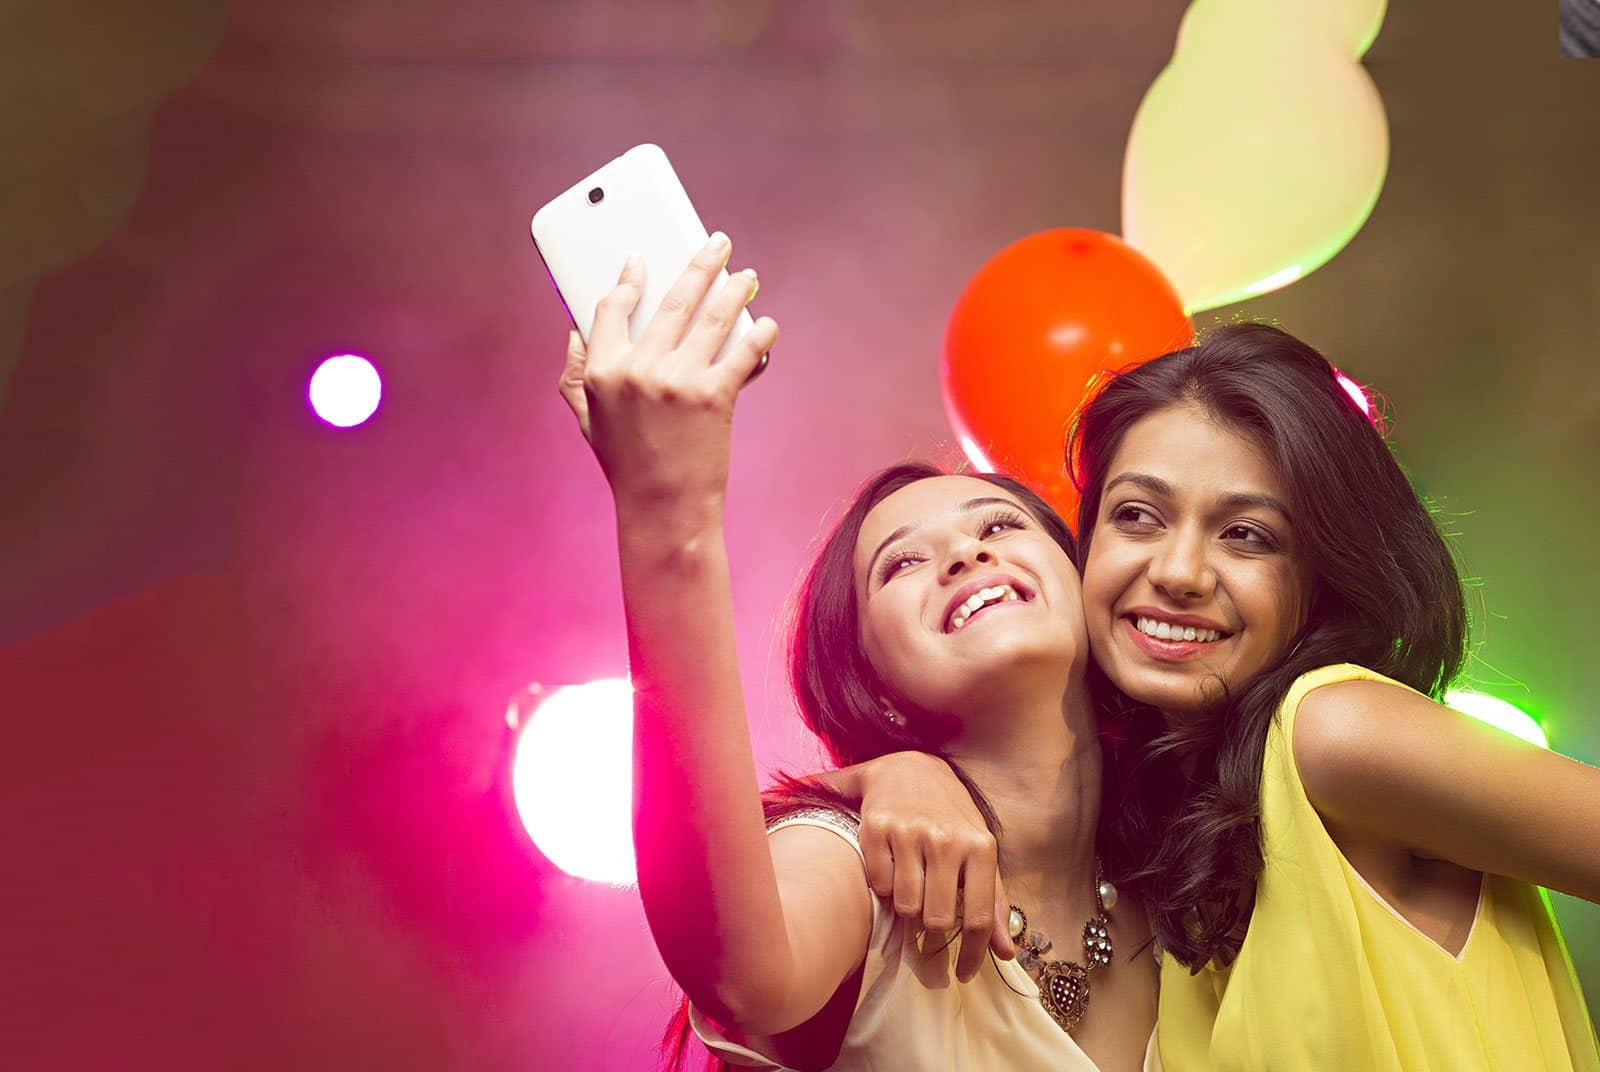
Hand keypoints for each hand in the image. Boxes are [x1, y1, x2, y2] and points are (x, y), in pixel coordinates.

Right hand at [558, 232, 778, 511]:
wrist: (664, 510)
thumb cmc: (626, 465)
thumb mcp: (588, 420)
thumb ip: (577, 374)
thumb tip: (576, 331)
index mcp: (604, 370)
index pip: (612, 307)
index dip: (628, 280)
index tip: (641, 260)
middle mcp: (640, 368)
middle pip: (673, 300)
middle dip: (700, 264)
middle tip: (718, 243)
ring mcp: (679, 380)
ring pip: (714, 318)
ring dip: (735, 290)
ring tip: (747, 275)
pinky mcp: (715, 396)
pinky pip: (744, 354)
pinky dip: (760, 335)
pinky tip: (767, 323)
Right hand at [856, 752, 1014, 980]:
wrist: (911, 768)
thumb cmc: (952, 818)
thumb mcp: (981, 851)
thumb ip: (994, 902)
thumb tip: (1006, 953)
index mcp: (980, 846)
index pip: (978, 916)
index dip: (972, 954)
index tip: (964, 975)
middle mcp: (946, 839)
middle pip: (936, 918)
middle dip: (932, 933)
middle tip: (929, 927)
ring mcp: (910, 832)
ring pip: (905, 905)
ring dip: (907, 910)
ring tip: (912, 894)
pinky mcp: (877, 828)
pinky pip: (878, 884)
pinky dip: (883, 889)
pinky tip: (892, 872)